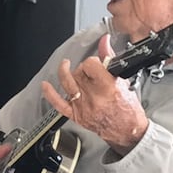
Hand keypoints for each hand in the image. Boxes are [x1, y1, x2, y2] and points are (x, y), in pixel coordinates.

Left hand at [41, 35, 149, 154]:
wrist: (126, 131)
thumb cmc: (127, 108)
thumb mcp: (122, 81)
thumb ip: (110, 60)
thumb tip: (104, 41)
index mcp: (108, 88)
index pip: (91, 64)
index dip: (93, 61)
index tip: (96, 63)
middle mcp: (94, 98)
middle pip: (78, 72)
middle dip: (83, 68)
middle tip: (90, 72)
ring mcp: (83, 107)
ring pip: (68, 83)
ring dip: (64, 71)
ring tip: (66, 66)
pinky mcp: (76, 115)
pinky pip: (58, 103)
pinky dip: (50, 94)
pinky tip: (45, 85)